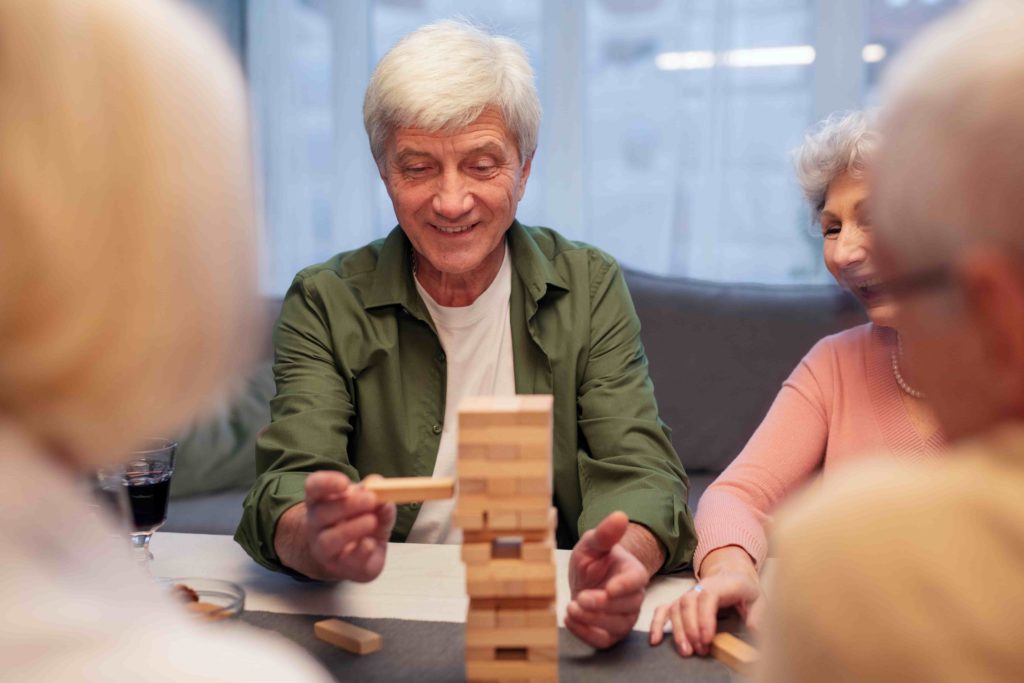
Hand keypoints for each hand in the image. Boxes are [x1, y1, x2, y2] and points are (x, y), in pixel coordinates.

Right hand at [279, 471, 396, 581]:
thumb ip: (379, 499)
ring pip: (328, 541)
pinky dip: (360, 552)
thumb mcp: (371, 505)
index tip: (345, 483)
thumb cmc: (359, 521)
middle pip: (321, 513)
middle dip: (347, 505)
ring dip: (352, 529)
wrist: (351, 555)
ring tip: (372, 521)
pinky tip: (370, 543)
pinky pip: (347, 562)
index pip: (314, 487)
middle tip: (371, 499)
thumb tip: (386, 502)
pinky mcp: (341, 567)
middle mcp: (316, 524)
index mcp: (321, 500)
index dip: (326, 483)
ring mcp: (324, 549)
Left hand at [565, 511, 648, 649]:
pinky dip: (586, 633)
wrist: (586, 579)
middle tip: (581, 598)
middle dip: (602, 605)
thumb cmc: (594, 560)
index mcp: (633, 573)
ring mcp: (624, 618)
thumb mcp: (592, 544)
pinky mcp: (611, 634)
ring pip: (616, 625)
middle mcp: (633, 598)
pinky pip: (604, 640)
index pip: (636, 582)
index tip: (609, 588)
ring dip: (592, 619)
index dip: (623, 587)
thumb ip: (605, 534)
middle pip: (626, 606)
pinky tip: (571, 619)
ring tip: (572, 607)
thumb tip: (620, 515)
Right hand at [649, 548, 763, 656]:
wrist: (731, 575)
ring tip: (686, 651)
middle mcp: (701, 587)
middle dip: (691, 629)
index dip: (704, 618)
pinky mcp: (680, 601)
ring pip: (675, 608)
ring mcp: (688, 594)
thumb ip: (757, 615)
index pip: (708, 597)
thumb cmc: (744, 590)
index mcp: (721, 585)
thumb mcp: (758, 599)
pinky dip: (657, 624)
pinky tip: (655, 640)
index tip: (707, 639)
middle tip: (700, 650)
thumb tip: (753, 629)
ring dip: (678, 631)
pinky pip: (663, 610)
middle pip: (688, 603)